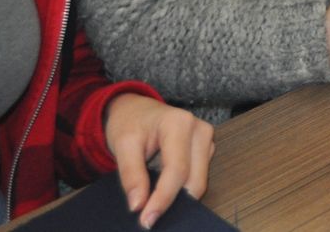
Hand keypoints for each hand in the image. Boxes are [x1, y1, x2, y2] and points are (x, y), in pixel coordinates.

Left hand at [104, 94, 214, 229]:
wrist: (136, 109)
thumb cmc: (130, 123)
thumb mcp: (123, 145)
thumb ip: (131, 175)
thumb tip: (138, 205)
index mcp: (179, 123)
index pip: (177, 170)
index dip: (163, 198)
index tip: (147, 220)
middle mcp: (200, 130)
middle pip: (193, 179)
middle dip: (172, 201)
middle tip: (148, 217)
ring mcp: (206, 139)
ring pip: (199, 181)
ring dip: (178, 196)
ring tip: (153, 201)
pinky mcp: (206, 148)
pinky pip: (198, 177)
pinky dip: (181, 189)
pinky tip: (164, 190)